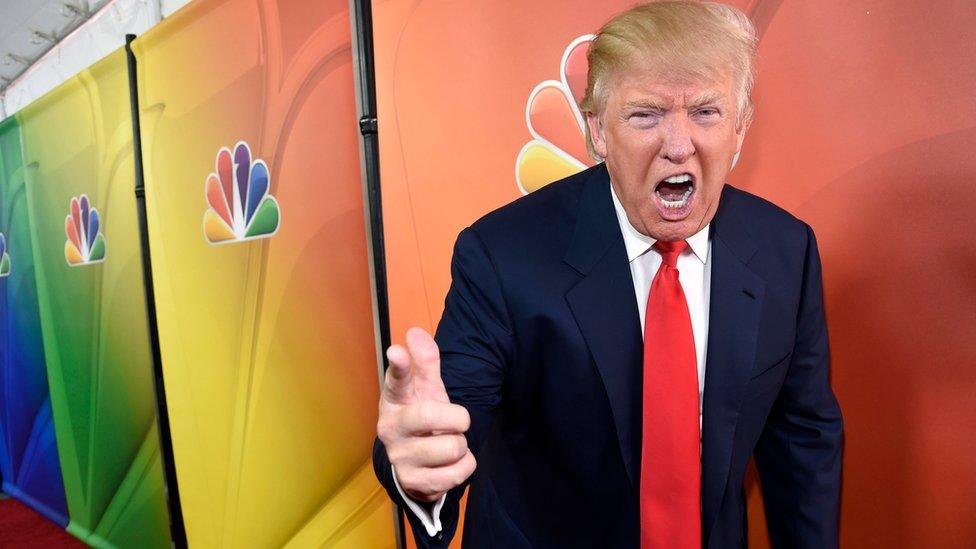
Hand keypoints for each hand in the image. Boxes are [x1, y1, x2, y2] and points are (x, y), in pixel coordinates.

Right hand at [377, 327, 476, 502]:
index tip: (397, 352)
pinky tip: (451, 465)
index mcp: (394, 399)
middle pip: (430, 414)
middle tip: (457, 420)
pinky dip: (464, 467)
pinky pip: (457, 473)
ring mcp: (400, 457)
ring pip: (452, 447)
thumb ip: (426, 362)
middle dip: (457, 417)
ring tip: (448, 444)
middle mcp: (391, 428)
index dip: (399, 366)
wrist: (415, 465)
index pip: (396, 379)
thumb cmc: (422, 419)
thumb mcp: (426, 390)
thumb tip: (415, 332)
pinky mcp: (414, 483)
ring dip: (461, 445)